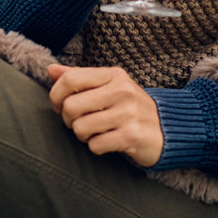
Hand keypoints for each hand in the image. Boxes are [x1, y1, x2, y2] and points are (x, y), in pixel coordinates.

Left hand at [47, 63, 163, 166]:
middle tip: (83, 121)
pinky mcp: (131, 135)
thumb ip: (80, 77)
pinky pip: (95, 145)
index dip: (56, 96)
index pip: (70, 79)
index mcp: (114, 75)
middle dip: (70, 120)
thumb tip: (51, 70)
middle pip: (70, 106)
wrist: (166, 129)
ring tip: (98, 131)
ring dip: (84, 136)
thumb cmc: (130, 107)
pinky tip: (109, 141)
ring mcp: (128, 113)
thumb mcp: (110, 86)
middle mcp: (122, 90)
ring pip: (80, 128)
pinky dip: (97, 147)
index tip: (61, 105)